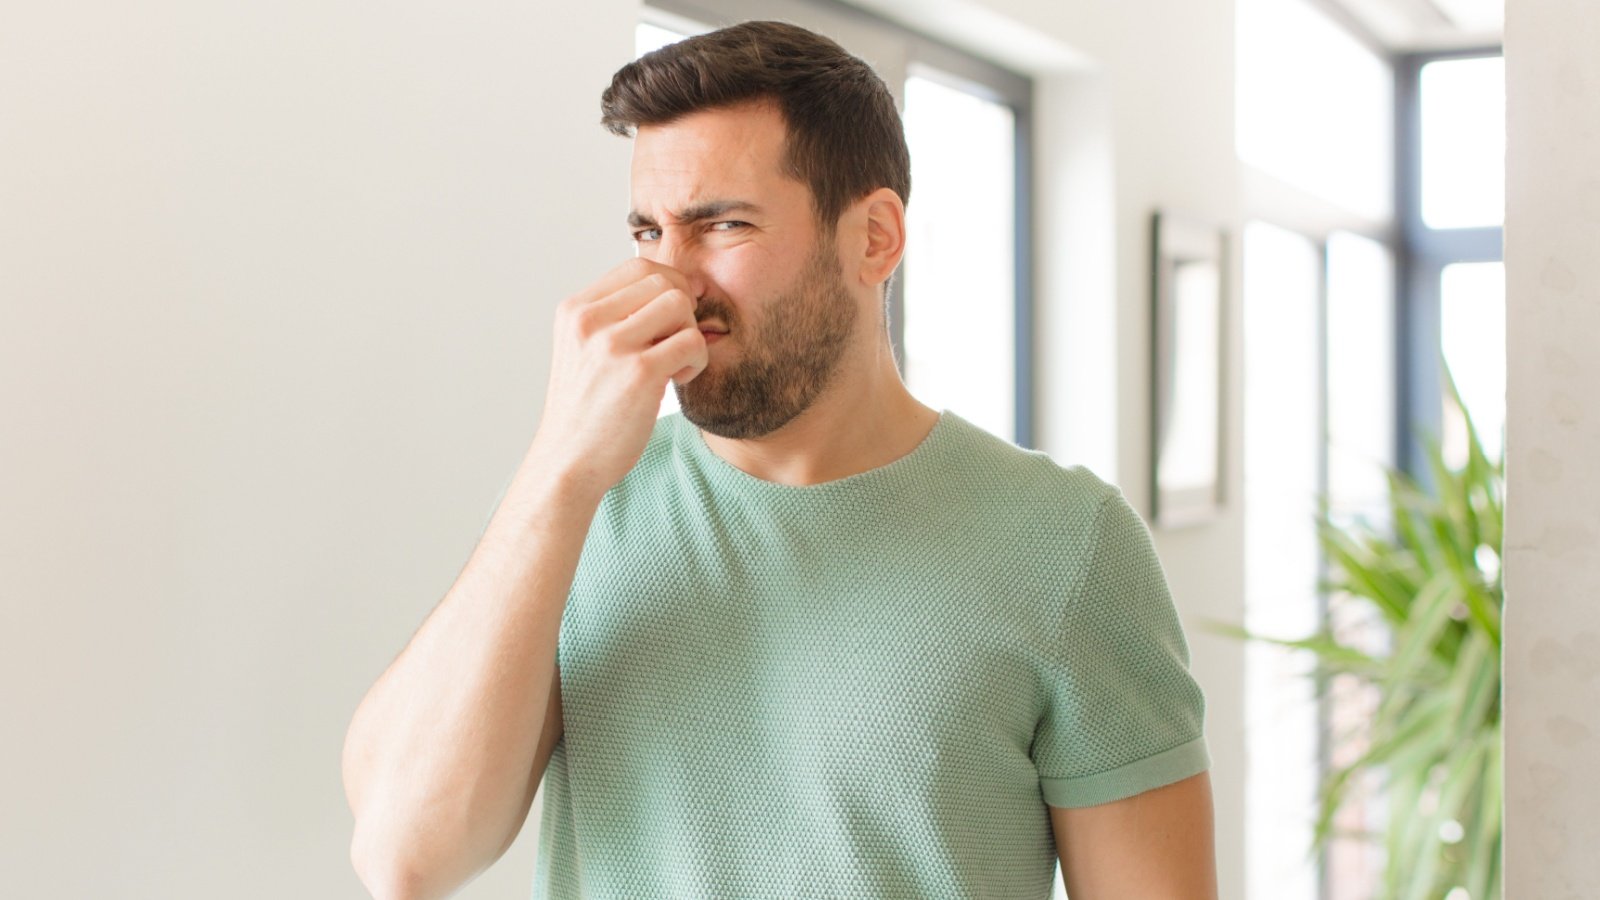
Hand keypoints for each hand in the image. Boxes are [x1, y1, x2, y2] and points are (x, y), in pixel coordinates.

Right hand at [528, 257, 707, 495]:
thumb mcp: (582, 349)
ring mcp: (612, 345)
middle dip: (682, 309)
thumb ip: (613, 316)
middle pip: (662, 280)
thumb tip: (673, 284)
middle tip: (674, 343)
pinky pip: (692, 341)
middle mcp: (588, 321)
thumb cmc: (585, 409)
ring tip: (675, 362)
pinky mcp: (639, 373)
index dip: (668, 284)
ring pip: (679, 304)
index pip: (637, 266)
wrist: (569, 461)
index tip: (673, 316)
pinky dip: (696, 360)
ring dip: (690, 332)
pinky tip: (678, 380)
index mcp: (574, 310)